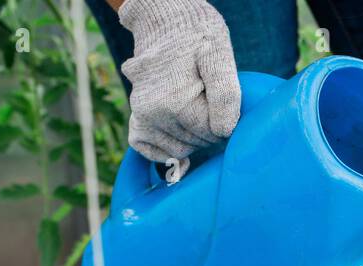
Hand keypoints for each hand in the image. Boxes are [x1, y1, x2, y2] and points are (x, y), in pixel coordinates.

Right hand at [118, 0, 240, 174]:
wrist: (164, 19)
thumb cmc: (196, 35)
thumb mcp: (219, 55)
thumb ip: (225, 94)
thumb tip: (224, 131)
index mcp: (175, 102)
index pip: (214, 133)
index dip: (224, 119)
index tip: (219, 96)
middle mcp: (153, 113)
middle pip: (197, 142)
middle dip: (208, 127)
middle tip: (206, 97)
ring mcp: (142, 115)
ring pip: (178, 149)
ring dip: (192, 136)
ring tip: (193, 103)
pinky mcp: (137, 116)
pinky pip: (148, 149)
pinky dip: (164, 149)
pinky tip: (179, 136)